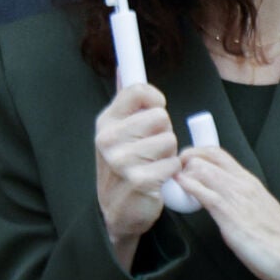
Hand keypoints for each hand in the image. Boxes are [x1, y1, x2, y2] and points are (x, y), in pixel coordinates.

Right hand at [94, 83, 179, 269]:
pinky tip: (156, 181)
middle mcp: (109, 139)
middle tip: (151, 150)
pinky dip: (171, 173)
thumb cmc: (123, 167)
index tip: (155, 110)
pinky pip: (173, 164)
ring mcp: (121, 160)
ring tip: (152, 166)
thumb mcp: (117, 132)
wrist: (116, 213)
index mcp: (106, 122)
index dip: (155, 99)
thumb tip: (125, 67)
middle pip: (161, 116)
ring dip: (168, 154)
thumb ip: (125, 102)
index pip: (138, 89)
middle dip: (164, 133)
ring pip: (170, 140)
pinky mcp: (138, 180)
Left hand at [173, 146, 279, 279]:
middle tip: (172, 170)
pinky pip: (204, 193)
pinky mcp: (231, 216)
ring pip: (203, 170)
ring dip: (183, 173)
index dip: (197, 153)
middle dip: (184, 159)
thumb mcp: (258, 211)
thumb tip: (219, 202)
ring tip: (172, 182)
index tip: (183, 162)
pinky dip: (187, 187)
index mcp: (250, 182)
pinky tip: (179, 189)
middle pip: (208, 157)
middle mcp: (244, 184)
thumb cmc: (279, 240)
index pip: (218, 154)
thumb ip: (239, 201)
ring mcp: (237, 198)